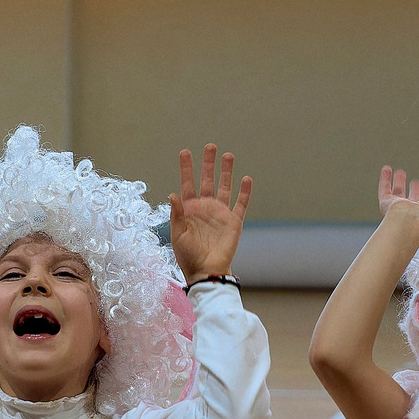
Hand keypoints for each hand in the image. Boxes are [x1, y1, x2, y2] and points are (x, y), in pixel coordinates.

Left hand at [168, 143, 253, 282]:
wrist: (206, 272)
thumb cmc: (188, 257)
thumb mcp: (178, 235)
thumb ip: (177, 214)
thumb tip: (173, 194)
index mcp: (189, 210)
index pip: (187, 184)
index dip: (186, 168)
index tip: (185, 152)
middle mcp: (205, 208)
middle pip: (207, 180)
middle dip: (208, 164)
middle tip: (210, 146)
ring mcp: (220, 213)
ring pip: (224, 187)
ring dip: (226, 172)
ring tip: (228, 155)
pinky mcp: (234, 222)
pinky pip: (241, 204)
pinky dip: (244, 192)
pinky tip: (246, 179)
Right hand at [378, 166, 418, 232]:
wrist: (408, 222)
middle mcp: (411, 212)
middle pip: (412, 198)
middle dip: (414, 189)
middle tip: (415, 181)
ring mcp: (398, 209)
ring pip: (397, 193)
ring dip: (399, 182)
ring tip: (400, 173)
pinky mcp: (387, 205)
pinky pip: (384, 190)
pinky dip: (385, 179)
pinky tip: (387, 171)